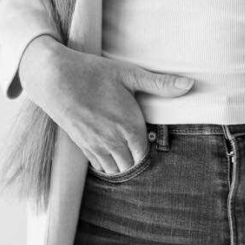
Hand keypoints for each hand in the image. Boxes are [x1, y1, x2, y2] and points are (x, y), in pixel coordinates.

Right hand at [18, 38, 193, 173]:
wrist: (54, 78)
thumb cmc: (93, 73)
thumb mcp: (129, 73)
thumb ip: (160, 83)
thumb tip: (189, 85)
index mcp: (129, 126)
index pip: (147, 155)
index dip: (151, 150)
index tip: (153, 141)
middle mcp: (114, 142)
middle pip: (133, 167)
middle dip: (139, 161)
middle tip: (142, 148)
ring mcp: (96, 147)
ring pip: (116, 171)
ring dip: (124, 165)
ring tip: (129, 152)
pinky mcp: (82, 146)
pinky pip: (100, 167)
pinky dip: (108, 165)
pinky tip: (112, 153)